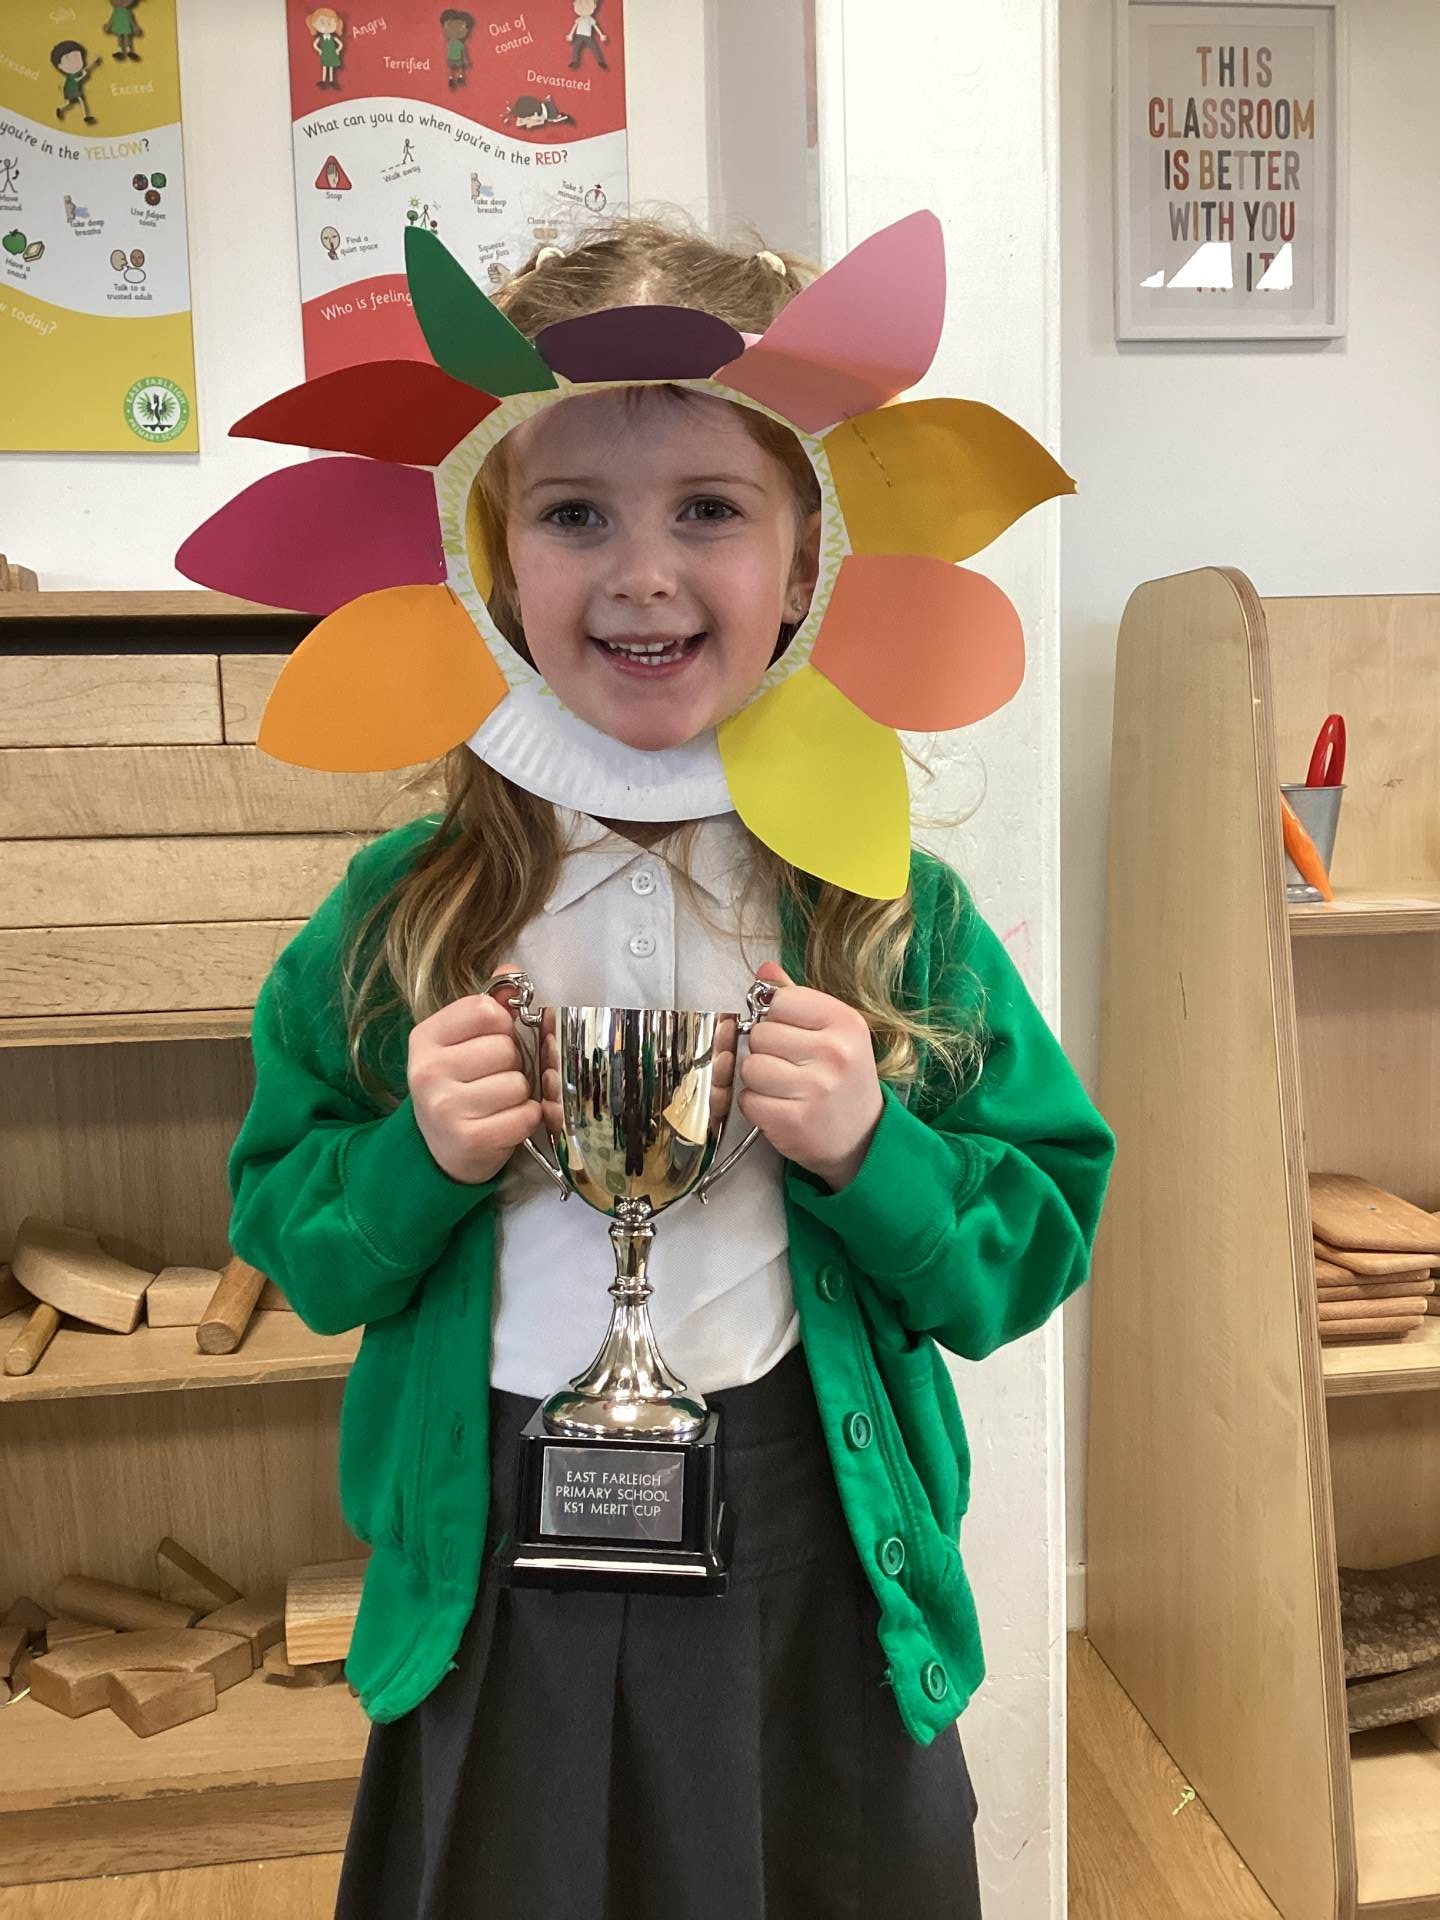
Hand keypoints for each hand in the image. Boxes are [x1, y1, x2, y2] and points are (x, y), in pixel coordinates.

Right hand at [408, 968, 540, 1185]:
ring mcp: (445, 1107)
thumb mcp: (462, 1041)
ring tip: (498, 1102)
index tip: (491, 1041)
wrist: (439, 1149)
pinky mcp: (469, 1139)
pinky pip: (525, 1115)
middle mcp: (428, 1071)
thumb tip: (512, 972)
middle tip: (494, 1078)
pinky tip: (504, 1122)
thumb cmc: (458, 1086)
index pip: (485, 1010)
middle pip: (506, 1048)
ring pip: (518, 1083)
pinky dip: (525, 1119)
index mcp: (425, 1037)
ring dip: (519, 1094)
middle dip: (512, 1063)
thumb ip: (487, 1005)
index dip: (502, 1025)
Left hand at [738, 963, 882, 1191]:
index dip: (777, 1017)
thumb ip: (797, 999)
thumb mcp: (834, 1032)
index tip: (793, 1034)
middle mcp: (834, 1053)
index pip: (780, 1000)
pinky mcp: (793, 1122)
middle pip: (760, 1033)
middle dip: (766, 1049)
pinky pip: (748, 1100)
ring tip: (784, 1087)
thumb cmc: (844, 1078)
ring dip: (759, 1078)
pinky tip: (781, 1107)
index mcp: (845, 1022)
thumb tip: (764, 970)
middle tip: (791, 1065)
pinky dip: (758, 1105)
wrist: (864, 1138)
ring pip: (750, 1066)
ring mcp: (814, 1090)